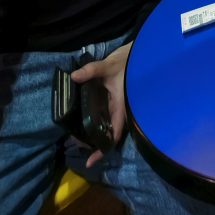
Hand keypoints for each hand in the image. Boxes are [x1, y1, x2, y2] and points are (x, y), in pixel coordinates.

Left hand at [70, 43, 131, 167]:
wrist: (141, 52)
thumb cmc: (129, 61)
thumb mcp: (109, 65)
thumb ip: (92, 70)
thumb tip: (74, 77)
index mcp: (121, 107)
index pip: (113, 135)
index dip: (102, 150)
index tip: (89, 162)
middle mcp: (120, 110)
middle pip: (108, 133)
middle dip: (93, 142)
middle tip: (75, 144)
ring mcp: (118, 105)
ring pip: (107, 124)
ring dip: (95, 130)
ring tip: (77, 133)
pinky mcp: (116, 99)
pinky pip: (106, 114)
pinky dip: (97, 119)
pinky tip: (86, 115)